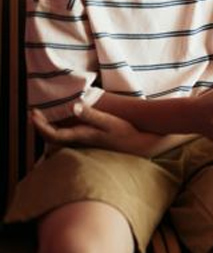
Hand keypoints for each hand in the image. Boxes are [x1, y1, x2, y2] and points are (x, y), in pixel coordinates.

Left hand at [31, 104, 163, 156]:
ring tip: (44, 116)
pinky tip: (62, 122)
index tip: (33, 112)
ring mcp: (84, 143)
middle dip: (40, 126)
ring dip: (49, 128)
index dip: (40, 124)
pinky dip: (60, 129)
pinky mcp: (90, 141)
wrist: (139, 146)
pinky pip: (67, 137)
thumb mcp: (110, 122)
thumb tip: (74, 106)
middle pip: (51, 138)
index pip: (52, 134)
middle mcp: (79, 141)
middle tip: (34, 112)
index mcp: (81, 136)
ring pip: (59, 138)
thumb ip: (92, 115)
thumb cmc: (125, 133)